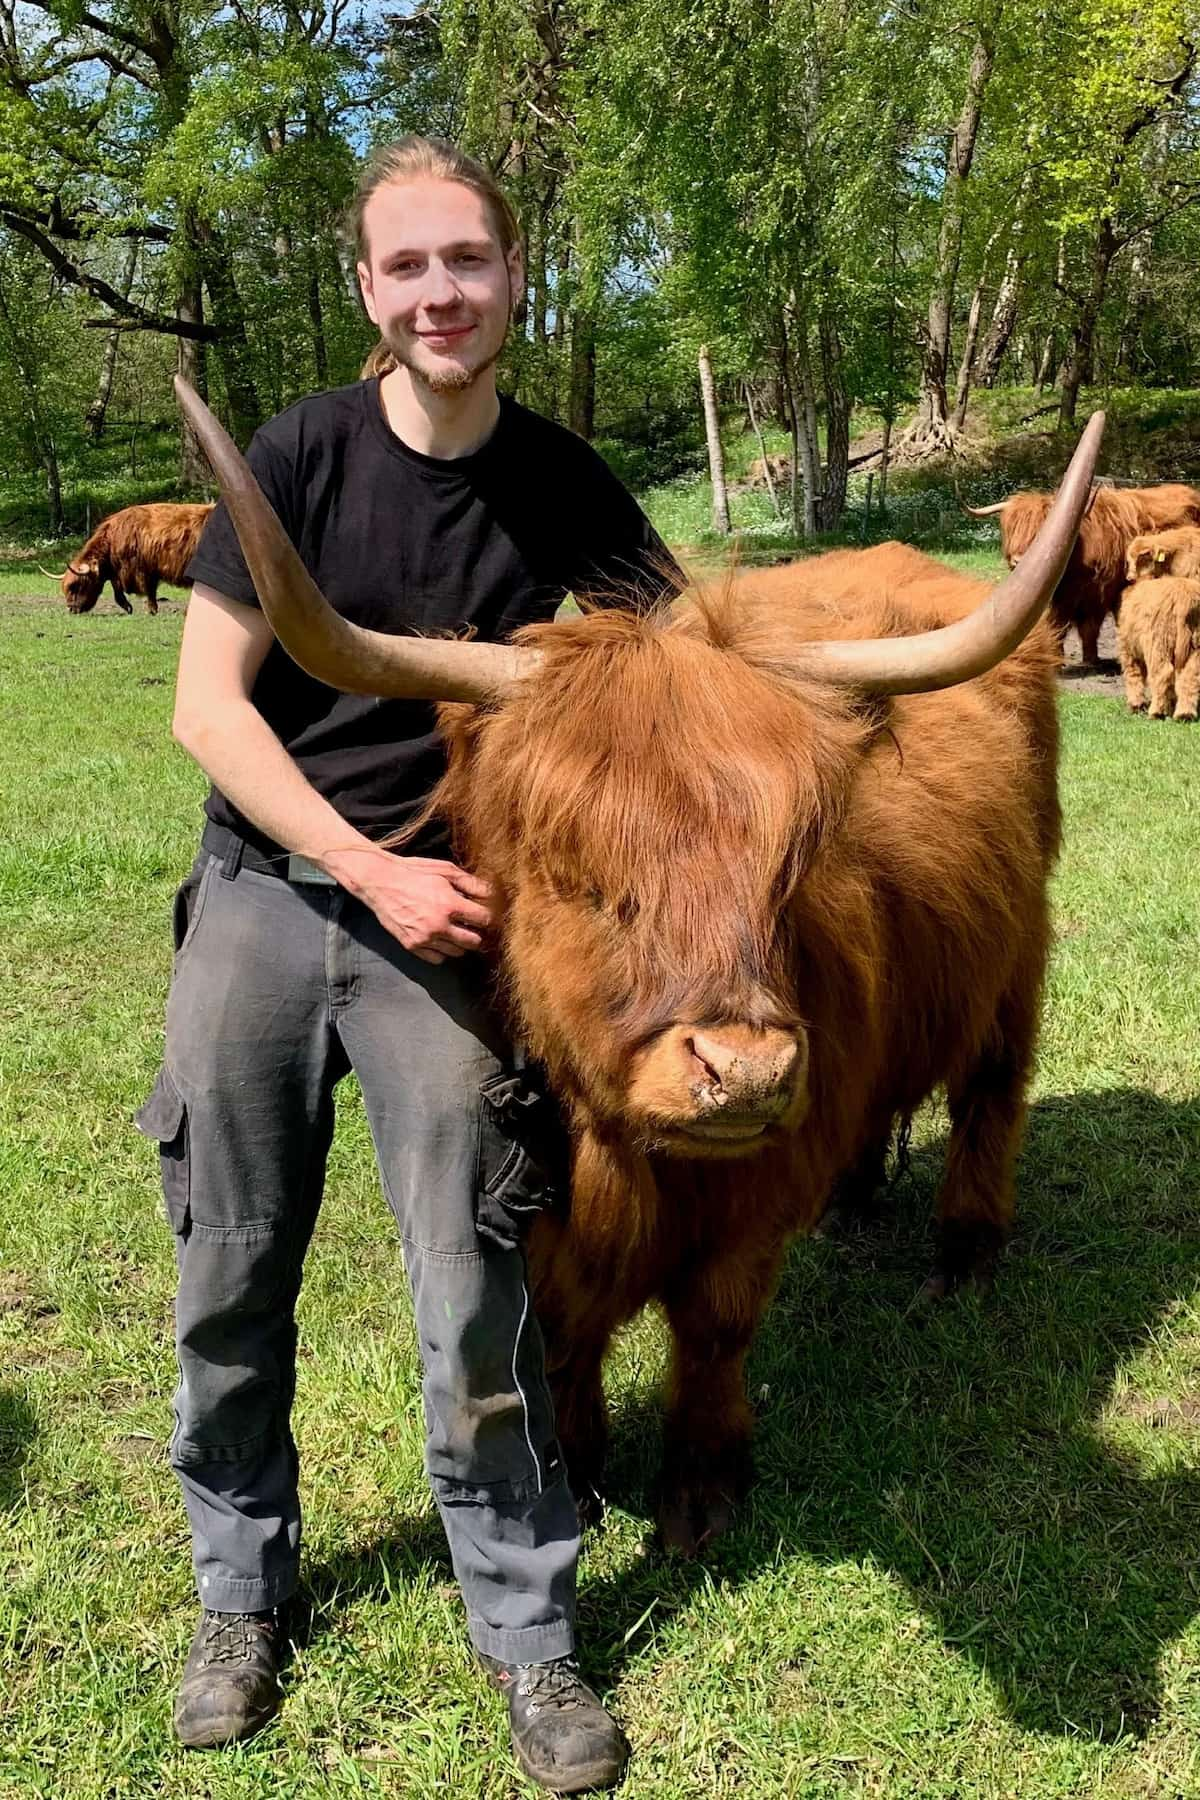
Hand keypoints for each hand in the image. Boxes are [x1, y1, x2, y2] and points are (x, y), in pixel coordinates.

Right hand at [328, 847, 494, 963]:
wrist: (380, 882)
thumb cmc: (415, 872)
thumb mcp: (446, 871)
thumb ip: (472, 884)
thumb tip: (494, 893)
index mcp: (449, 904)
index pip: (484, 920)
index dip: (490, 917)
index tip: (489, 915)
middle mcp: (438, 925)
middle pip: (474, 942)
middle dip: (478, 933)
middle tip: (475, 925)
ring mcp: (424, 938)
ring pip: (457, 952)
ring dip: (461, 943)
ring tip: (457, 930)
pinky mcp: (412, 946)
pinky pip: (438, 959)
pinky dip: (443, 951)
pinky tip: (442, 938)